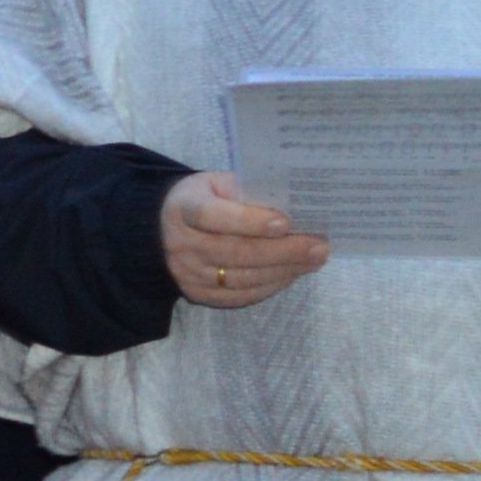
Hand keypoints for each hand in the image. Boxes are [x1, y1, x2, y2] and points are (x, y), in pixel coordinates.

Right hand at [163, 169, 327, 310]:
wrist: (161, 230)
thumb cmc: (203, 199)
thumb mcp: (216, 184)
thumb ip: (245, 192)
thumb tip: (290, 209)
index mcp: (184, 209)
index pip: (213, 217)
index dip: (249, 221)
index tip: (285, 223)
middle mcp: (182, 244)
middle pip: (235, 253)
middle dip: (283, 251)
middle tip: (318, 247)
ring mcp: (188, 274)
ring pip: (242, 278)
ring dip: (284, 271)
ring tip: (314, 260)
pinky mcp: (198, 294)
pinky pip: (240, 296)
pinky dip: (271, 286)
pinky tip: (292, 274)